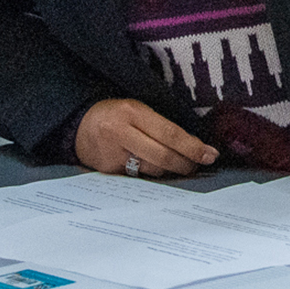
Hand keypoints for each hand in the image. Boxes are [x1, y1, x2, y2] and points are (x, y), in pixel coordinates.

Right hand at [73, 98, 218, 176]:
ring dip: (169, 170)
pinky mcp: (107, 171)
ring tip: (176, 165)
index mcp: (133, 112)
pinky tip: (154, 170)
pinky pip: (138, 177)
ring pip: (152, 169)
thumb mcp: (138, 111)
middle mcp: (121, 133)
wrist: (79, 126)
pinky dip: (150, 175)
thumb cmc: (117, 116)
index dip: (192, 147)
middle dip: (185, 164)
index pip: (170, 133)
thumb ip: (161, 127)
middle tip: (198, 165)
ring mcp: (113, 154)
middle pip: (162, 156)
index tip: (210, 154)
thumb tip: (193, 146)